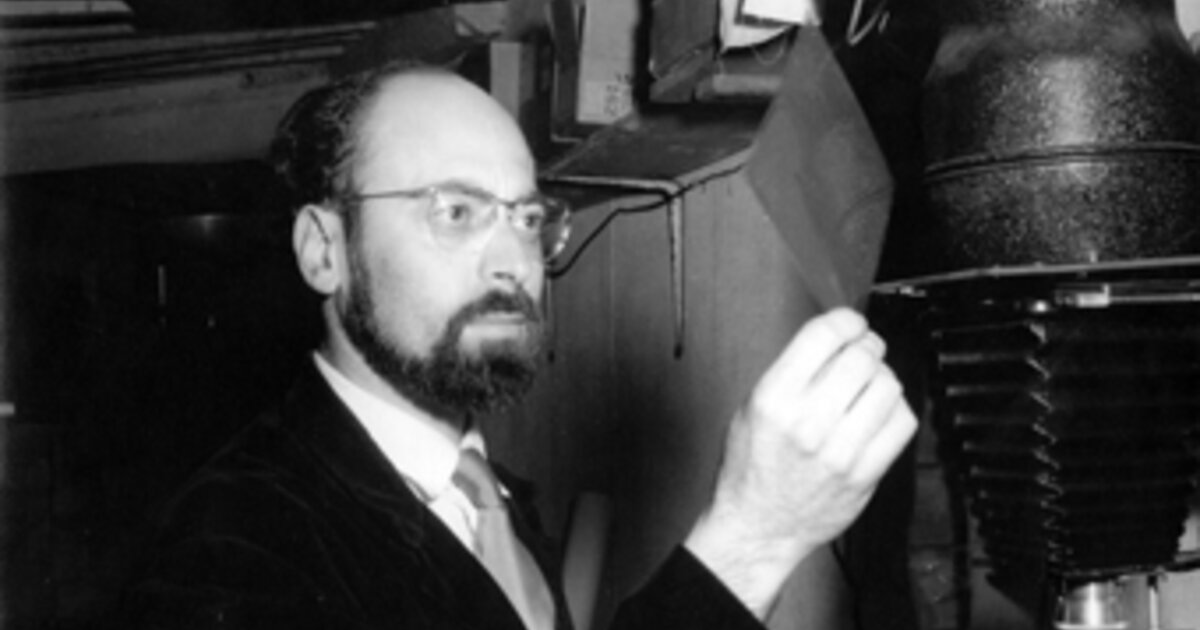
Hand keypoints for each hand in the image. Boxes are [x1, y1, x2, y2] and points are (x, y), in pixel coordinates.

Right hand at [685, 308, 917, 616]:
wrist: (759, 526)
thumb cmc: (751, 468)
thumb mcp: (751, 408)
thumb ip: (791, 373)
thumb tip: (834, 340)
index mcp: (774, 399)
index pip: (823, 336)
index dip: (845, 320)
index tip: (851, 323)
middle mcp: (807, 422)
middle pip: (861, 357)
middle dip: (867, 346)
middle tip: (864, 351)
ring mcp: (840, 450)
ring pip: (888, 387)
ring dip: (883, 377)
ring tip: (869, 385)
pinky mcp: (865, 473)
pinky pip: (902, 423)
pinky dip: (896, 409)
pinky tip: (878, 413)